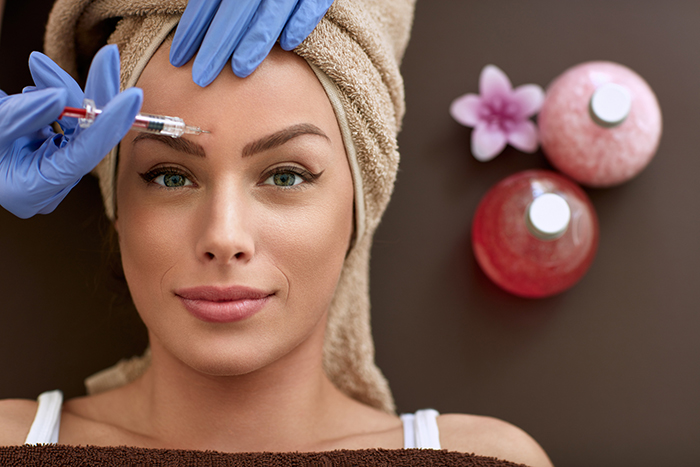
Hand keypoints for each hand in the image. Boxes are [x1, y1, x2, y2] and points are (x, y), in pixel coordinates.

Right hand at [0, 45, 141, 218]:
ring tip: (39, 66)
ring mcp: (54, 171)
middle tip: (107, 57)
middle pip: (88, 137)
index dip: (108, 125)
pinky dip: (57, 100)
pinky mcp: (54, 155)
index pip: (84, 156)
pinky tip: (40, 82)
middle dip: (96, 94)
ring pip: (79, 126)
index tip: (131, 97)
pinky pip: (68, 124)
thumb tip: (60, 96)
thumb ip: (24, 114)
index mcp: (34, 190)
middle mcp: (51, 186)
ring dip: (65, 91)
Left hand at [170, 0, 333, 84]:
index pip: (207, 2)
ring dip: (254, 43)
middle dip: (216, 46)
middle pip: (234, 12)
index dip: (192, 30)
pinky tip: (288, 45)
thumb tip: (196, 21)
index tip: (178, 58)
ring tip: (238, 70)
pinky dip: (299, 23)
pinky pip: (310, 5)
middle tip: (200, 78)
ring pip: (270, 13)